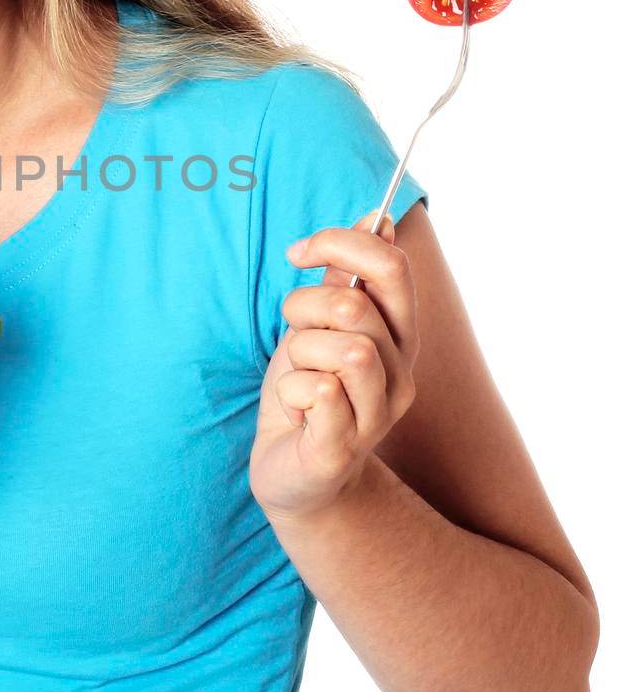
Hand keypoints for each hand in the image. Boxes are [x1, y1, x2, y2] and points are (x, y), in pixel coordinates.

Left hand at [250, 209, 419, 526]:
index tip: (299, 252)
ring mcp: (377, 415)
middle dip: (304, 307)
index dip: (341, 244)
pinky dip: (291, 391)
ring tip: (297, 377)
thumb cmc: (307, 393)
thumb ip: (346, 277)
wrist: (293, 475)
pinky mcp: (343, 447)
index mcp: (398, 336)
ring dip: (299, 353)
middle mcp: (400, 374)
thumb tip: (377, 215)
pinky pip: (318, 392)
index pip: (391, 268)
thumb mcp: (319, 326)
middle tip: (290, 331)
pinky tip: (295, 409)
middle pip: (356, 306)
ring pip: (343, 348)